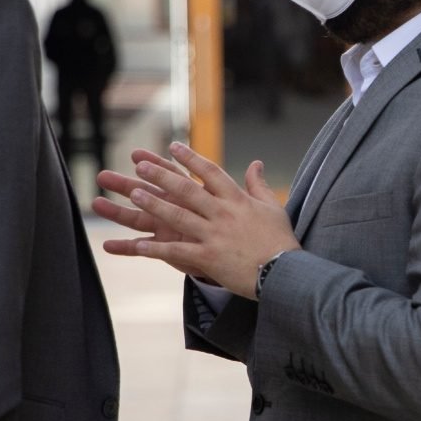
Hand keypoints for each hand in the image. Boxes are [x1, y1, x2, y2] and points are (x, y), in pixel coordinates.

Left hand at [94, 141, 298, 299]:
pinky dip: (157, 249)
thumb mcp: (273, 207)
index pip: (211, 172)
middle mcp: (223, 214)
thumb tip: (256, 162)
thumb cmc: (280, 241)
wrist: (285, 273)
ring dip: (155, 204)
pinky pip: (178, 251)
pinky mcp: (209, 258)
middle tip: (142, 165)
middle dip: (163, 176)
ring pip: (179, 216)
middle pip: (188, 190)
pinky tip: (138, 245)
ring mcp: (214, 235)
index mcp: (237, 200)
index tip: (173, 146)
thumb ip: (258, 184)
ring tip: (134, 194)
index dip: (191, 158)